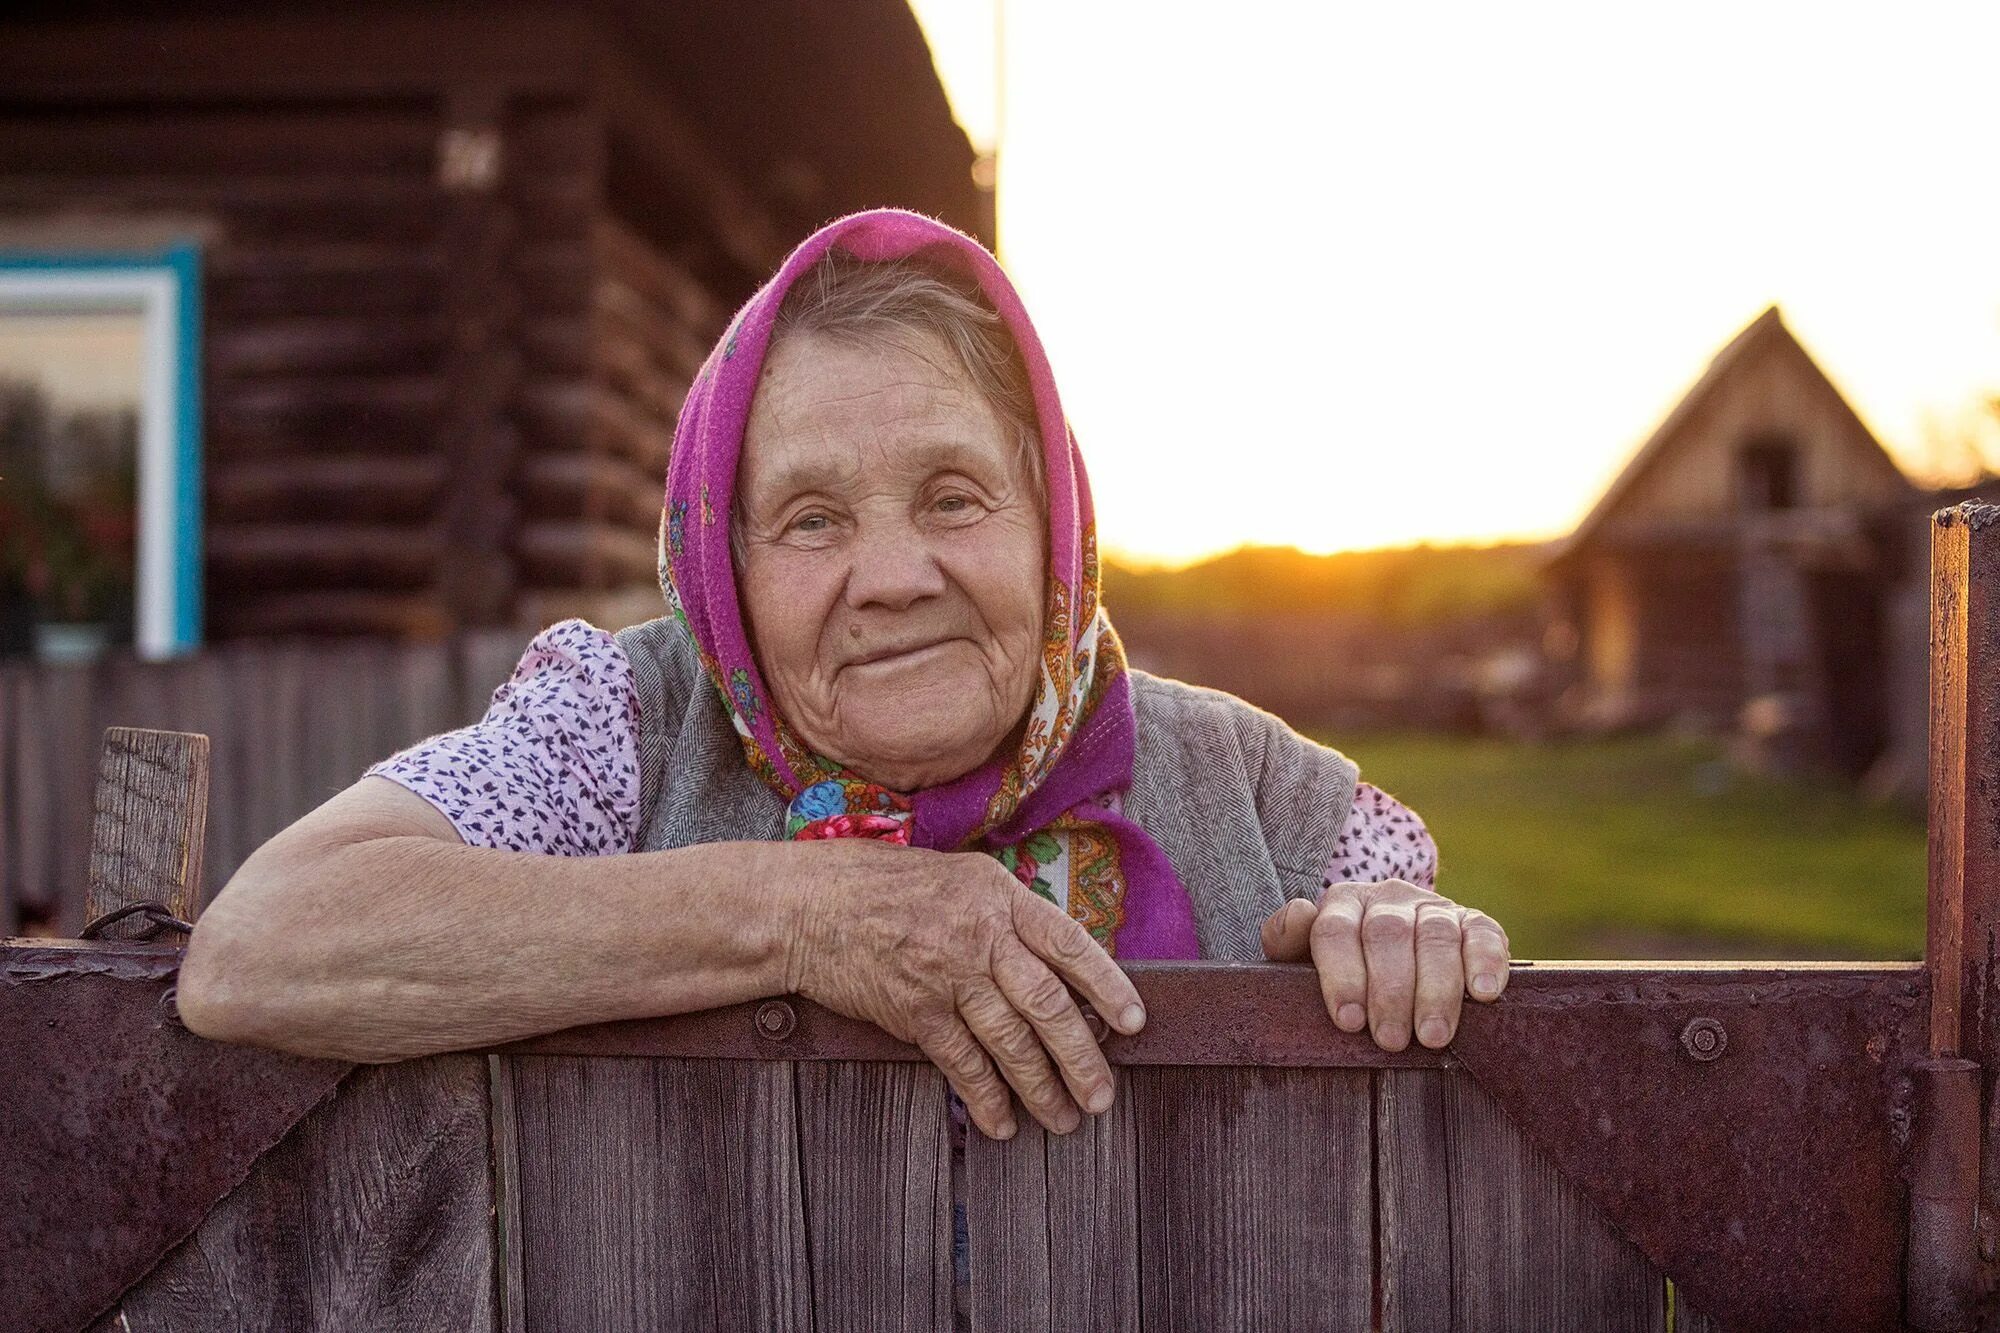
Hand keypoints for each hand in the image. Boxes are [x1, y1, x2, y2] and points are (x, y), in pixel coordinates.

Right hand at [781, 840, 1144, 1139]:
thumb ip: (1006, 915)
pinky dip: (986, 1098)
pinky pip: (961, 1063)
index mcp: (998, 895)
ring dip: (1042, 1086)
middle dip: (1082, 1055)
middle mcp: (979, 935)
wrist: (809, 907)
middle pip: (1048, 1003)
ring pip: (1011, 1040)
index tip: (1134, 1021)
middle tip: (1103, 1094)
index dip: (1107, 984)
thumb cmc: (884, 887)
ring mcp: (946, 974)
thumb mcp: (958, 878)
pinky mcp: (914, 1011)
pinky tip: (1002, 1123)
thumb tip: (1057, 963)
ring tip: (1064, 1118)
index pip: (1069, 943)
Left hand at [1258, 879, 1509, 1050]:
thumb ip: (1287, 940)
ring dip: (1436, 989)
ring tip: (1432, 1037)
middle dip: (1390, 991)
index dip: (1342, 976)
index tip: (1349, 1022)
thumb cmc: (1345, 970)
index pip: (1335, 931)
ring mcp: (1434, 908)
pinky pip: (1484, 934)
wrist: (1398, 954)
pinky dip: (1486, 961)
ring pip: (1435, 937)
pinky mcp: (1475, 922)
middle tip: (1391, 1041)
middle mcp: (1389, 899)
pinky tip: (1483, 994)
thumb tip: (1298, 915)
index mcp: (1343, 904)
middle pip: (1387, 934)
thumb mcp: (1305, 959)